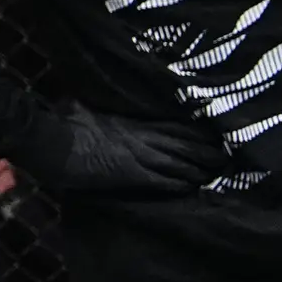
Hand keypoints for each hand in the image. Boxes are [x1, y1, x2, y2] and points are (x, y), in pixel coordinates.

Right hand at [19, 105, 226, 197]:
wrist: (54, 146)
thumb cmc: (64, 124)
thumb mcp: (82, 106)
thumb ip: (97, 103)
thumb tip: (93, 93)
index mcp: (132, 121)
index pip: (172, 125)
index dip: (195, 130)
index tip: (215, 132)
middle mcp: (142, 138)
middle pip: (183, 144)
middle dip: (206, 151)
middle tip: (227, 156)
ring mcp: (139, 157)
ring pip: (179, 163)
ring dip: (199, 169)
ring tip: (217, 173)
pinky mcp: (132, 177)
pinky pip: (163, 181)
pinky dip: (179, 184)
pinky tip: (192, 187)